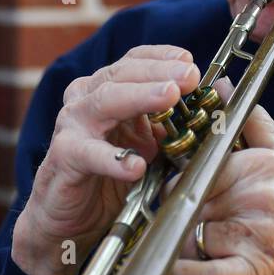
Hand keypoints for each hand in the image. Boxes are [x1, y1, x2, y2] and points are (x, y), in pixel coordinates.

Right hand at [12, 44, 202, 274]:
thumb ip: (168, 126)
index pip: (132, 62)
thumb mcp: (145, 146)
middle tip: (189, 76)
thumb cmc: (105, 176)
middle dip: (158, 72)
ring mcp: (72, 126)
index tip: (189, 61)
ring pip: (104, 101)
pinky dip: (113, 159)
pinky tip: (136, 165)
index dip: (161, 57)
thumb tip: (209, 107)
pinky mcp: (64, 157)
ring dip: (139, 97)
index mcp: (105, 92)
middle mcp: (85, 101)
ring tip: (169, 97)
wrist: (67, 217)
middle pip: (121, 74)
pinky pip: (88, 153)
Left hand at [167, 79, 273, 274]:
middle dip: (184, 217)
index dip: (185, 183)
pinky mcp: (251, 273)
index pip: (197, 165)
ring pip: (187, 235)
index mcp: (264, 164)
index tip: (189, 193)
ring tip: (210, 254)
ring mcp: (256, 233)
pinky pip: (195, 273)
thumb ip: (251, 122)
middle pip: (188, 200)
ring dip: (187, 249)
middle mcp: (260, 194)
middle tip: (201, 230)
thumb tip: (221, 84)